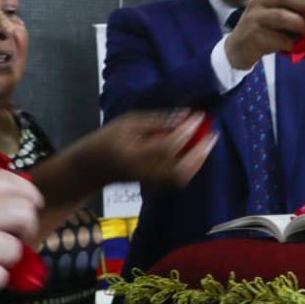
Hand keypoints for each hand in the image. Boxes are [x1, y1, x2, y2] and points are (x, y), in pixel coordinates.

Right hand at [77, 110, 217, 189]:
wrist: (91, 168)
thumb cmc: (107, 139)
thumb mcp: (127, 122)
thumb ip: (157, 120)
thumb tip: (186, 116)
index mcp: (131, 154)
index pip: (165, 146)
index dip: (186, 131)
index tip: (199, 116)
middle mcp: (142, 172)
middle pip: (179, 170)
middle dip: (200, 152)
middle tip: (212, 133)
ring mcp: (148, 183)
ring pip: (181, 178)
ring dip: (199, 160)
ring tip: (207, 141)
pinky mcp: (153, 187)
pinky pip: (178, 180)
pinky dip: (192, 167)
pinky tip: (197, 152)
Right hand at [224, 0, 304, 68]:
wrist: (239, 49)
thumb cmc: (266, 31)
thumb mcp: (280, 16)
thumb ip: (299, 13)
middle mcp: (260, 0)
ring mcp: (254, 17)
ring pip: (281, 16)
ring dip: (301, 25)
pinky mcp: (253, 35)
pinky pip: (277, 38)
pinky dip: (292, 43)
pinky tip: (298, 48)